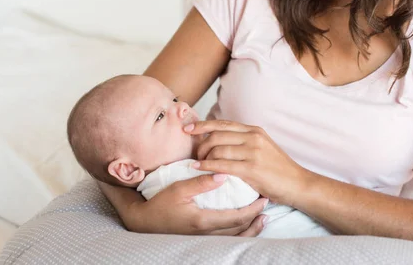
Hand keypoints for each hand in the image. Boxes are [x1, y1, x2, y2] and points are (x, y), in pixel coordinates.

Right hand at [125, 174, 267, 235]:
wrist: (145, 222)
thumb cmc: (160, 204)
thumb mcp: (178, 189)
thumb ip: (200, 183)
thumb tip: (222, 174)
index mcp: (203, 220)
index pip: (235, 218)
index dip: (252, 210)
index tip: (263, 199)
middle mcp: (207, 233)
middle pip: (240, 230)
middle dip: (256, 219)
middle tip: (268, 205)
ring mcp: (205, 237)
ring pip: (235, 237)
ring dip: (251, 228)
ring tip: (263, 217)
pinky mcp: (202, 236)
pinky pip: (227, 238)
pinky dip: (240, 232)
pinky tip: (245, 225)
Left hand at [185, 120, 305, 205]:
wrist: (298, 184)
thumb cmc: (278, 170)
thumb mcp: (262, 147)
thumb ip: (244, 142)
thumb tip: (219, 140)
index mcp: (254, 131)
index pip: (222, 124)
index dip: (202, 125)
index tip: (188, 130)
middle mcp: (253, 137)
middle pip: (216, 135)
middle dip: (201, 145)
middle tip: (195, 155)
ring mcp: (253, 152)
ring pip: (218, 149)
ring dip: (203, 157)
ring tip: (198, 164)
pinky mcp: (252, 168)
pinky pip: (222, 164)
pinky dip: (207, 166)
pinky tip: (199, 169)